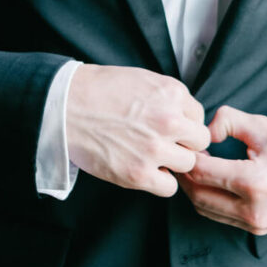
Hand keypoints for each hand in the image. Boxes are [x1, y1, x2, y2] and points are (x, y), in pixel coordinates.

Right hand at [66, 64, 210, 196]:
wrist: (66, 105)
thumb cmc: (99, 90)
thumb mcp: (142, 79)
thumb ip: (168, 97)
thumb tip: (185, 116)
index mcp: (171, 93)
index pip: (198, 116)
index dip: (185, 123)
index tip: (170, 127)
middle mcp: (168, 120)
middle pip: (200, 141)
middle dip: (186, 144)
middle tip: (167, 144)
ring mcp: (154, 148)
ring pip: (188, 164)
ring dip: (173, 163)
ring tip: (152, 156)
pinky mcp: (138, 173)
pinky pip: (169, 187)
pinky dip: (160, 182)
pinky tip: (146, 170)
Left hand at [177, 105, 266, 233]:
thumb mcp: (265, 127)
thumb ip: (229, 121)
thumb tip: (206, 132)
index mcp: (254, 182)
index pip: (201, 172)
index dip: (188, 156)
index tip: (188, 143)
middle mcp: (252, 209)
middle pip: (197, 194)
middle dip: (185, 174)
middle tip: (185, 155)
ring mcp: (255, 224)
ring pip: (205, 209)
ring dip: (194, 189)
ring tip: (196, 166)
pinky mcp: (257, 230)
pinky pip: (220, 217)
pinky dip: (209, 200)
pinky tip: (211, 181)